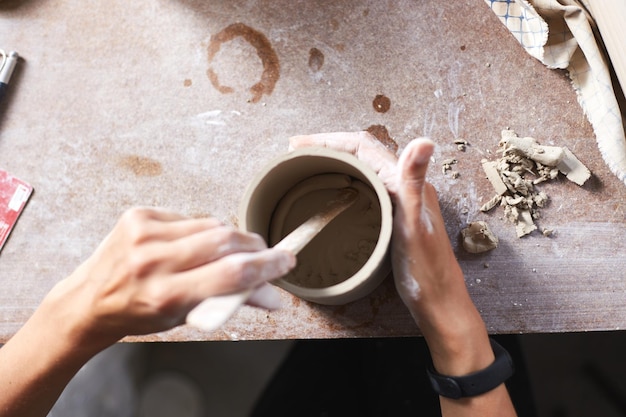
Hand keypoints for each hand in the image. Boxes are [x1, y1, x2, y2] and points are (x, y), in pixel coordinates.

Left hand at [43, 207, 294, 348]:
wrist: (90, 300)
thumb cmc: (139, 312)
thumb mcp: (187, 316)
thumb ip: (231, 301)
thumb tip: (272, 295)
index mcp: (167, 295)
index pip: (233, 273)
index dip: (267, 265)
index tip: (285, 261)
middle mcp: (154, 261)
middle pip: (226, 241)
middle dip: (253, 246)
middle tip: (262, 253)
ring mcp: (144, 234)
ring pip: (211, 224)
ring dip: (228, 238)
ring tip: (223, 252)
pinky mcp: (139, 216)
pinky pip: (189, 217)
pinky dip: (200, 230)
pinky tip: (191, 244)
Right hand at [289, 132, 490, 371]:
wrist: (439, 302)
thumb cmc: (425, 271)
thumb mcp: (414, 226)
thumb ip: (414, 183)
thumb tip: (424, 141)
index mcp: (406, 183)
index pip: (363, 146)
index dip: (329, 140)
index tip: (298, 144)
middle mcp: (405, 185)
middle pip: (363, 152)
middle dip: (329, 145)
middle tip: (296, 150)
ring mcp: (400, 199)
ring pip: (365, 167)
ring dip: (337, 159)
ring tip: (310, 164)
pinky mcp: (396, 213)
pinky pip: (367, 185)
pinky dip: (345, 178)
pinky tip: (335, 190)